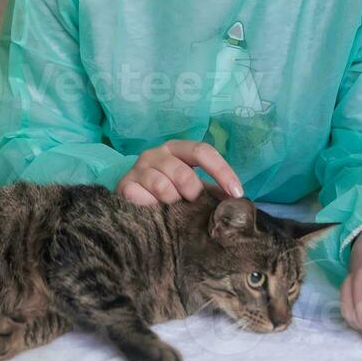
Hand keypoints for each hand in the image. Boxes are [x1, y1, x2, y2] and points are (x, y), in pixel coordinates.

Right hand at [115, 140, 242, 205]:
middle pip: (184, 173)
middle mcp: (156, 153)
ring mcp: (138, 168)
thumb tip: (234, 200)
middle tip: (193, 205)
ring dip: (173, 202)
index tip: (236, 193)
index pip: (202, 151)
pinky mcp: (125, 185)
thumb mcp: (190, 187)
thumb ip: (210, 190)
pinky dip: (154, 207)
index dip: (222, 171)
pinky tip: (154, 211)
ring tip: (171, 209)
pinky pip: (145, 198)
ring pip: (164, 187)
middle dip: (194, 194)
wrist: (131, 200)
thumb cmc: (166, 190)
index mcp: (176, 149)